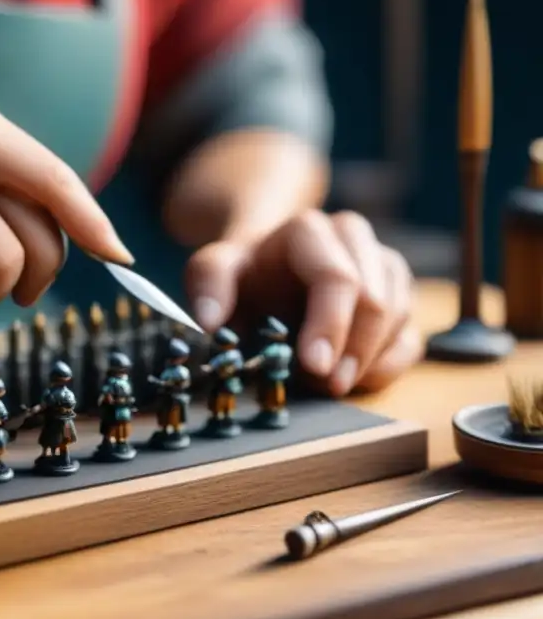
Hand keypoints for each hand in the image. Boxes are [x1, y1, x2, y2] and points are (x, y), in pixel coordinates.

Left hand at [184, 209, 422, 395]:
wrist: (268, 263)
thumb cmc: (244, 270)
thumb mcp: (215, 270)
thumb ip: (208, 286)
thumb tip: (209, 321)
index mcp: (310, 231)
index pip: (335, 277)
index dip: (330, 325)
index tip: (314, 366)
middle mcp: (355, 240)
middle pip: (375, 301)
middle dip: (353, 351)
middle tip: (326, 387)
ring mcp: (382, 266)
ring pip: (398, 318)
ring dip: (369, 360)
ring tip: (332, 385)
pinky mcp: (398, 296)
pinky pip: (409, 336)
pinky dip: (387, 366)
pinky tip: (357, 381)